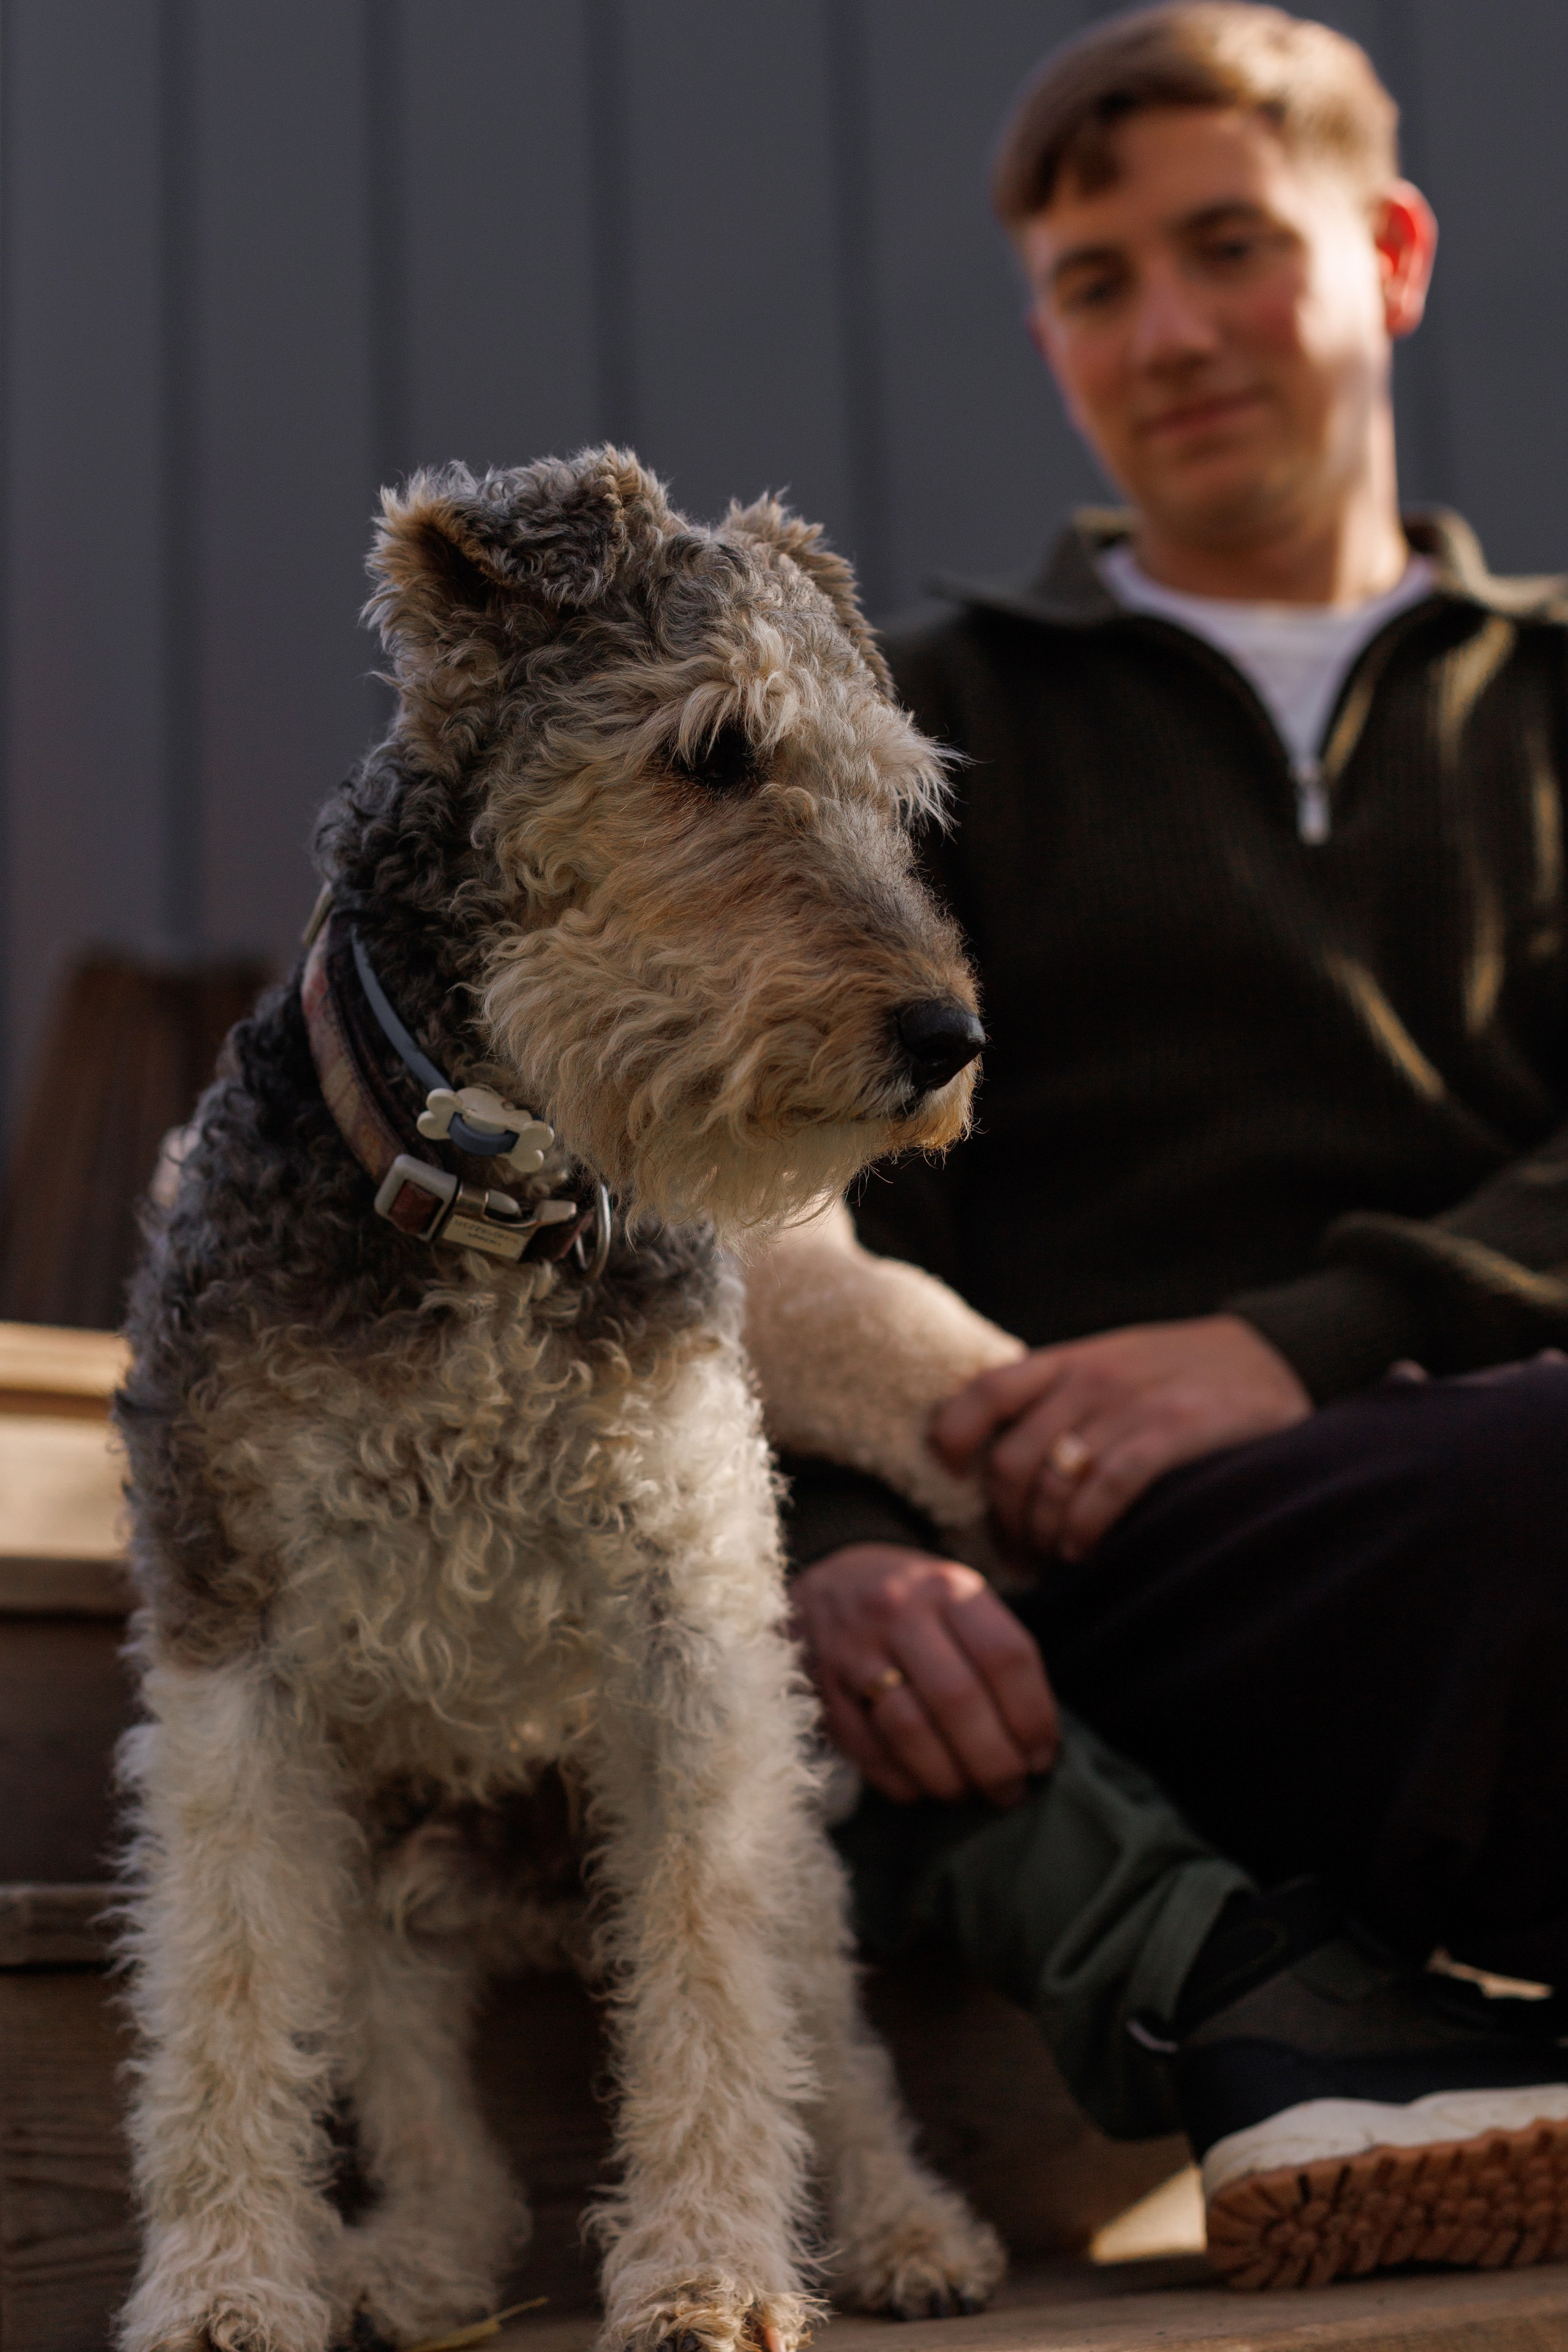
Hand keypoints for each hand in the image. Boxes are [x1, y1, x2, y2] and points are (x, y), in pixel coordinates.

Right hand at [790, 1542, 1059, 1806]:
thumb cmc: (916, 1604)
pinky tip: (925, 1789)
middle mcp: (897, 1613)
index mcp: (946, 1588)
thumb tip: (1038, 1742)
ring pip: (909, 1731)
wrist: (828, 1583)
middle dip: (995, 1760)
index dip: (1032, 1715)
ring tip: (971, 1794)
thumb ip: (996, 1653)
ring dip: (950, 1778)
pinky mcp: (823, 1690)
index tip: (1043, 1754)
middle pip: (958, 1699)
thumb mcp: (959, 1598)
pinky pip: (868, 1752)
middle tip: (1012, 1789)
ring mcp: (853, 1651)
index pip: (1004, 1655)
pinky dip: (903, 1783)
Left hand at [931, 1314, 1310, 1560]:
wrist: (1274, 1353)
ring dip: (1042, 1536)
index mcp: (1068, 1362)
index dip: (951, 1438)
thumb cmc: (1179, 1375)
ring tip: (1052, 1559)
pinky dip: (1086, 1529)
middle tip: (1016, 1553)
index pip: (984, 1393)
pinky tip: (1086, 1551)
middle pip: (1010, 1460)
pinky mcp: (1174, 1428)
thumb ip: (1058, 1399)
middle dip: (1004, 1520)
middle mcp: (1091, 1379)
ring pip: (1052, 1483)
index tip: (949, 1476)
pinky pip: (1106, 1488)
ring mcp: (1131, 1403)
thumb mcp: (1111, 1367)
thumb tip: (994, 1459)